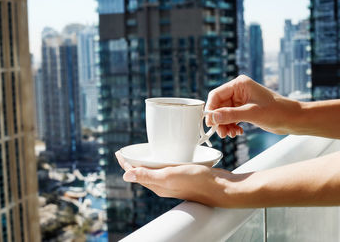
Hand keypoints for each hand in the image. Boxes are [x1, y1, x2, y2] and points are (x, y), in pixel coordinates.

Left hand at [115, 152, 237, 206]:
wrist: (220, 187)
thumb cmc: (197, 181)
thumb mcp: (170, 176)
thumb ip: (148, 176)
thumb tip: (126, 176)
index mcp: (157, 185)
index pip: (136, 173)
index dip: (126, 163)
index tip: (119, 152)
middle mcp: (164, 184)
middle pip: (143, 172)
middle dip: (134, 162)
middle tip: (127, 151)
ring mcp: (174, 180)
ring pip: (155, 170)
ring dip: (147, 161)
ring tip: (142, 152)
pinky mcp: (184, 175)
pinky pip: (167, 167)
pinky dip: (161, 160)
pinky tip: (166, 155)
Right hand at [205, 75, 300, 137]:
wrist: (293, 119)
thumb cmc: (278, 111)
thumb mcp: (252, 113)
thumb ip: (231, 115)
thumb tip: (213, 117)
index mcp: (240, 84)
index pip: (216, 95)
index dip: (211, 109)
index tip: (210, 122)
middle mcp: (238, 91)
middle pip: (219, 106)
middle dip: (219, 120)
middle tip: (221, 133)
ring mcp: (241, 100)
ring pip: (224, 113)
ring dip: (224, 125)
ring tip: (230, 134)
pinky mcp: (244, 110)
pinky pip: (230, 118)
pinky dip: (231, 126)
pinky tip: (237, 132)